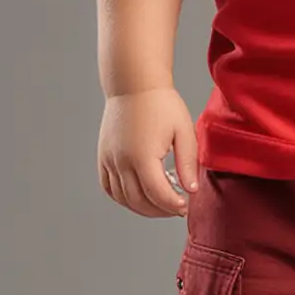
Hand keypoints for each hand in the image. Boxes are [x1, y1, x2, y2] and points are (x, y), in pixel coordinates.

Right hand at [98, 87, 199, 217]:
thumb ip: (188, 162)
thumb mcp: (183, 131)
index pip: (158, 195)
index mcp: (143, 156)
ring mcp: (109, 159)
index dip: (173, 206)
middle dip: (160, 211)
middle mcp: (122, 161)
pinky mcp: (103, 156)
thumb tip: (191, 189)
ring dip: (142, 208)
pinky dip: (122, 198)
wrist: (134, 84)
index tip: (185, 207)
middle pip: (139, 201)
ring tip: (160, 205)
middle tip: (176, 209)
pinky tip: (138, 197)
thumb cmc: (161, 104)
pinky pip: (109, 187)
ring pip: (123, 198)